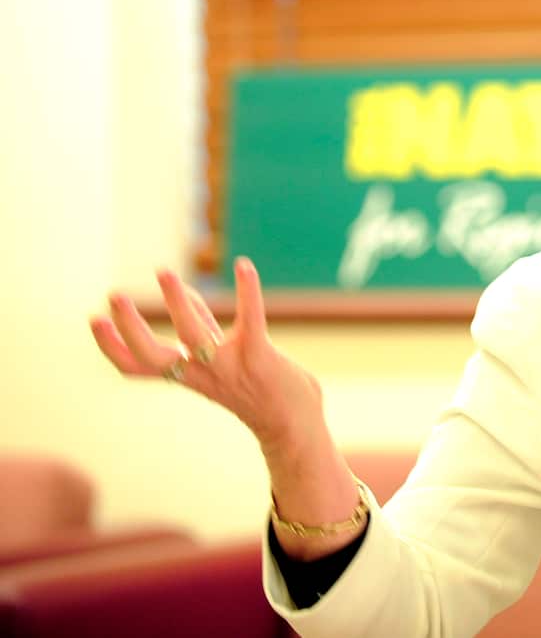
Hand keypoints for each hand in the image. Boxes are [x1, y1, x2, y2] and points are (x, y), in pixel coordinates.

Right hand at [89, 257, 323, 453]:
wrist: (294, 426)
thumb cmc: (257, 387)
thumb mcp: (220, 357)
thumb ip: (202, 327)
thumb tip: (184, 293)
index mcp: (187, 376)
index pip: (136, 367)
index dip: (111, 346)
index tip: (94, 319)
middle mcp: (201, 374)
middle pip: (151, 356)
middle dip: (129, 328)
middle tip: (114, 296)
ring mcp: (229, 367)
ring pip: (192, 336)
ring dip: (177, 303)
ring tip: (163, 272)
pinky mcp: (260, 357)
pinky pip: (251, 320)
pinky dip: (247, 291)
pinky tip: (243, 265)